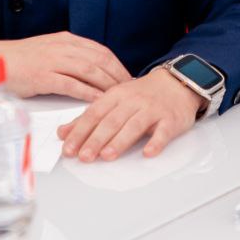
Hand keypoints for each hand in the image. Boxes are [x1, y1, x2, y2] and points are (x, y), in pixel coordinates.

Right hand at [0, 32, 130, 100]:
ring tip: (119, 97)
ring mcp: (53, 61)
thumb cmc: (21, 59)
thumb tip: (92, 68)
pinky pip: (71, 85)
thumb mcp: (49, 49)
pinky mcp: (43, 76)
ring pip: (89, 71)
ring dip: (107, 84)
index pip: (101, 51)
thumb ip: (69, 55)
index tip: (128, 76)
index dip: (117, 64)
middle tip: (131, 90)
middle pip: (100, 60)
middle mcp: (63, 47)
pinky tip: (98, 102)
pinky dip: (87, 93)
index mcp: (66, 40)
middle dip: (118, 75)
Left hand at [56, 68, 203, 161]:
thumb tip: (63, 133)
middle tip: (84, 157)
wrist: (177, 82)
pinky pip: (163, 132)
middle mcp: (133, 101)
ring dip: (120, 141)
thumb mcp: (113, 100)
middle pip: (112, 121)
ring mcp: (152, 110)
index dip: (80, 131)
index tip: (69, 148)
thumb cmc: (142, 95)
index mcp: (115, 96)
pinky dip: (156, 142)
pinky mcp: (170, 119)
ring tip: (107, 155)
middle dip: (96, 139)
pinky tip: (148, 152)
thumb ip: (89, 117)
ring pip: (134, 125)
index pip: (94, 114)